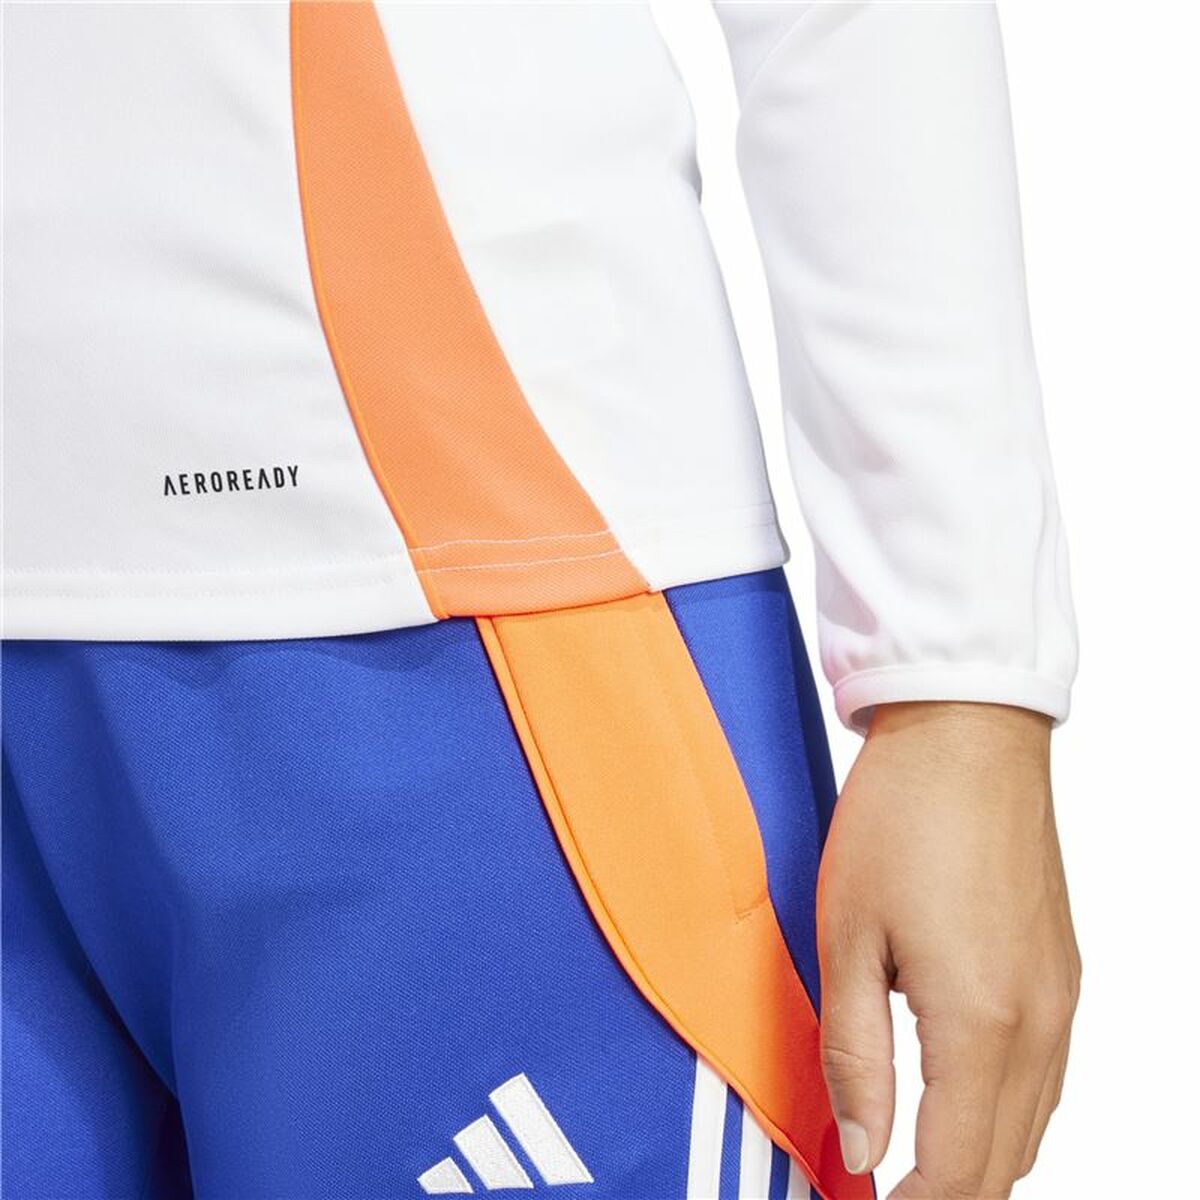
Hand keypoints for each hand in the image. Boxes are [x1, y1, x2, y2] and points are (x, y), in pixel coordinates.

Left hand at [816, 701, 1079, 1197]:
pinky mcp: (1064, 970)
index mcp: (981, 1023)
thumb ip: (855, 1055)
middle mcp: (1040, 1024)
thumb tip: (862, 1152)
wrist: (967, 734)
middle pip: (1005, 1164)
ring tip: (911, 1157)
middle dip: (946, 1191)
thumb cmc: (900, 820)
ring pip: (1032, 1125)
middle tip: (884, 1188)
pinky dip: (1003, 1109)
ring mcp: (1063, 997)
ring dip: (977, 1158)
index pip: (958, 1172)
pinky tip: (955, 1094)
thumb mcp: (848, 937)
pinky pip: (1046, 1075)